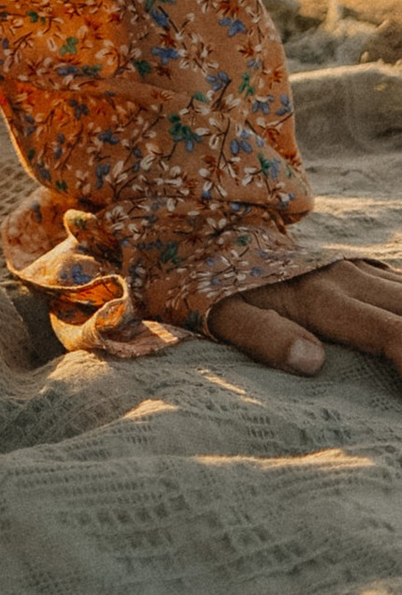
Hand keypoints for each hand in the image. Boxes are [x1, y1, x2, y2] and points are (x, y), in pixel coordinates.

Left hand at [206, 257, 401, 379]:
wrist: (211, 233)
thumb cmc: (216, 285)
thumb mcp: (224, 315)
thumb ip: (265, 337)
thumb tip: (312, 361)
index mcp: (321, 297)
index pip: (389, 332)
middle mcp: (348, 278)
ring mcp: (357, 269)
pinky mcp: (360, 268)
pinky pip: (400, 285)